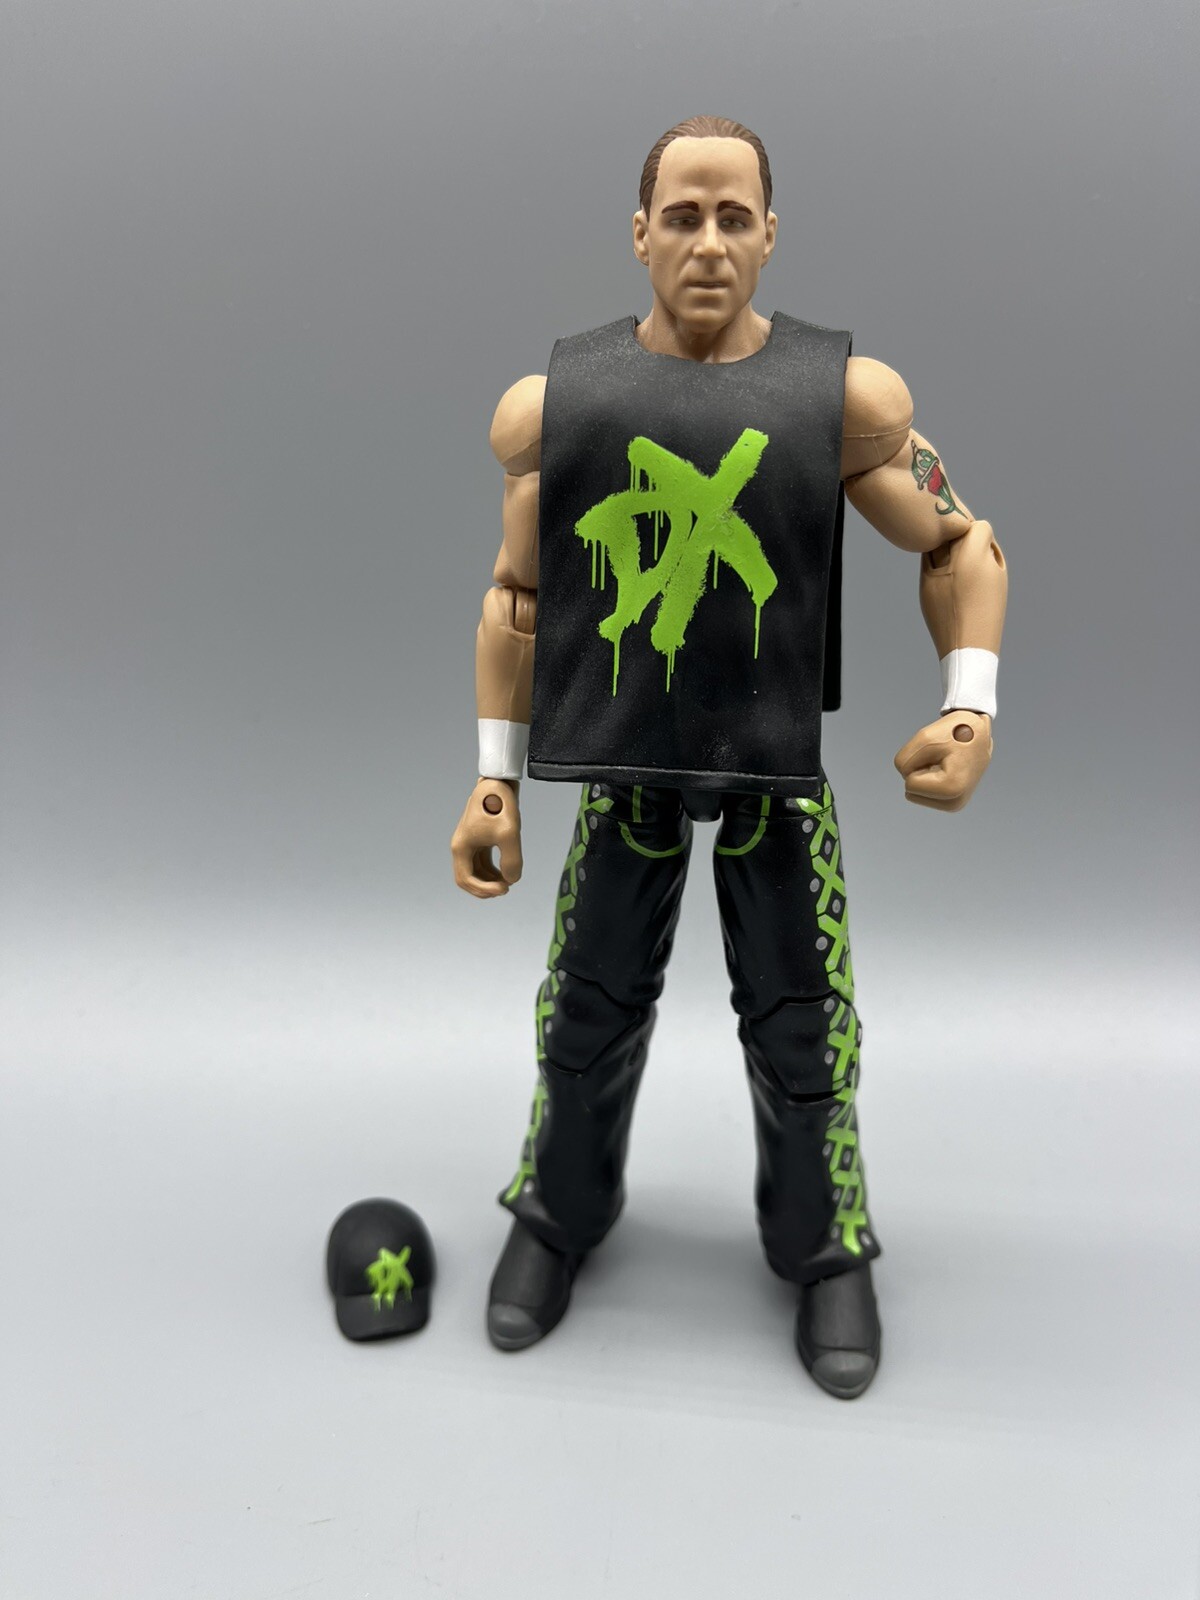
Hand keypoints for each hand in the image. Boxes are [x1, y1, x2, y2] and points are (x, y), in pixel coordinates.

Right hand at [451, 779, 523, 896]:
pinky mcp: (481, 837)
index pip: (465, 879)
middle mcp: (462, 846)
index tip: (505, 888)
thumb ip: (511, 860)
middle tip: (505, 889)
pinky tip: (508, 871)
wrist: (500, 780)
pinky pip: (483, 861)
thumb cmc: (500, 803)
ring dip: (490, 880)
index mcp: (461, 846)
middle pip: (468, 878)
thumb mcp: (509, 833)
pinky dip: (493, 870)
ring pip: (476, 871)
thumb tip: (512, 879)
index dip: (484, 890)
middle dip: (485, 888)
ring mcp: (471, 842)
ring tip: (509, 881)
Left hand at [893, 710, 992, 811]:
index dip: (919, 762)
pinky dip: (929, 778)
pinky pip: (921, 792)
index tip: (942, 753)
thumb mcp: (924, 738)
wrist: (979, 732)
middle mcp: (955, 803)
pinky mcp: (951, 804)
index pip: (909, 782)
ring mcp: (954, 805)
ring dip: (925, 773)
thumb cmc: (955, 732)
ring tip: (946, 762)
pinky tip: (947, 769)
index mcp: (952, 788)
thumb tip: (905, 778)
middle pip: (911, 789)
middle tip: (943, 757)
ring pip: (915, 792)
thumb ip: (903, 762)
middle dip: (921, 769)